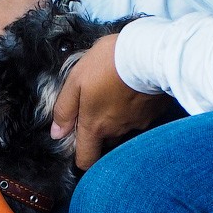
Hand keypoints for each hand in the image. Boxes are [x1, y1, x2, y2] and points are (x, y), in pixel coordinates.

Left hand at [51, 35, 172, 169]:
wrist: (150, 53)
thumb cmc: (110, 64)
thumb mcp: (76, 81)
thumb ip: (65, 109)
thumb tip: (58, 132)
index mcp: (96, 126)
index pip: (86, 160)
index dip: (81, 157)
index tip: (80, 143)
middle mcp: (117, 130)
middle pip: (105, 141)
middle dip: (100, 129)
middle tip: (98, 104)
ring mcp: (138, 123)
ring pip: (123, 128)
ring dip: (118, 116)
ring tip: (117, 91)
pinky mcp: (154, 113)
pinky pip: (141, 116)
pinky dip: (135, 107)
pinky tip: (133, 89)